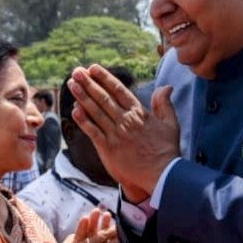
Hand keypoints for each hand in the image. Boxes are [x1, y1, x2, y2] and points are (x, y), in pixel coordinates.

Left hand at [68, 65, 179, 201]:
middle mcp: (125, 121)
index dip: (104, 78)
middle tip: (76, 72)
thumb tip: (166, 87)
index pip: (119, 90)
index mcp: (139, 113)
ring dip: (82, 97)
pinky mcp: (109, 149)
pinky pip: (93, 132)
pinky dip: (83, 121)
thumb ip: (164, 104)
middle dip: (88, 83)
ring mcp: (116, 135)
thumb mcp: (171, 123)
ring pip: (96, 112)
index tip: (93, 68)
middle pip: (103, 98)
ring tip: (71, 85)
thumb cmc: (167, 150)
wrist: (162, 174)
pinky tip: (74, 111)